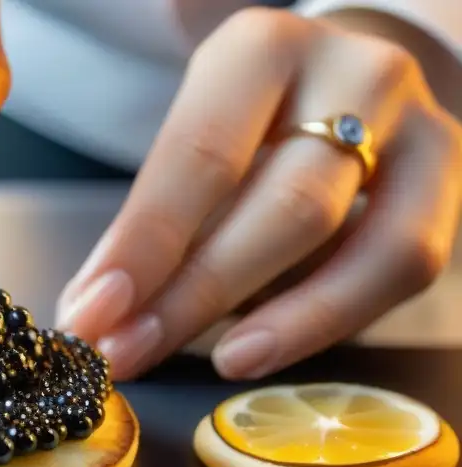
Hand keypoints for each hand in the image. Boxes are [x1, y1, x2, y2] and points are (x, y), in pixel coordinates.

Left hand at [56, 7, 461, 380]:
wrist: (343, 88)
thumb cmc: (247, 128)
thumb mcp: (191, 144)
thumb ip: (151, 224)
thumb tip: (94, 314)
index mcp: (259, 51)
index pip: (198, 157)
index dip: (144, 247)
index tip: (91, 316)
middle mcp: (350, 73)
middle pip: (282, 205)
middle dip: (195, 295)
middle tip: (128, 354)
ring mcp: (416, 126)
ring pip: (357, 240)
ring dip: (274, 322)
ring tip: (210, 363)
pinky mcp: (447, 181)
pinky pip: (403, 266)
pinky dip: (327, 319)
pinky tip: (261, 349)